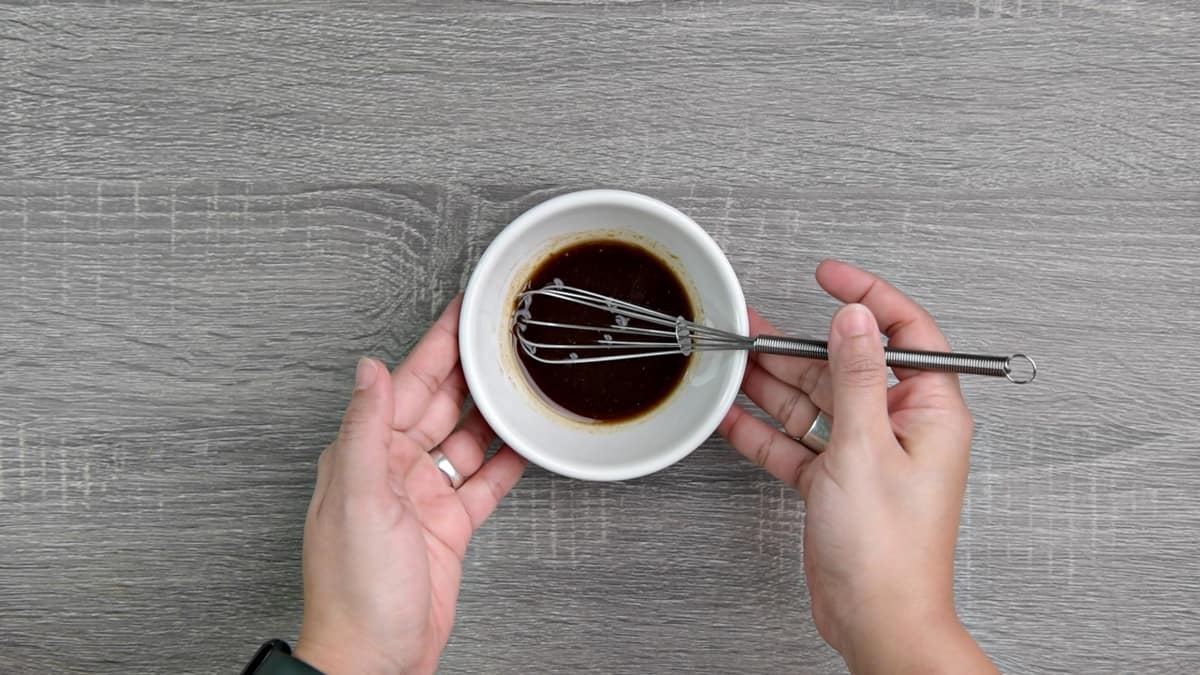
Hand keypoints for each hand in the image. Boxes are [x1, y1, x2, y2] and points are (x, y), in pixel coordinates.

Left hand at [294, 296, 526, 674]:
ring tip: (522, 380)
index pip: (407, 383)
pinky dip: (505, 460)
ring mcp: (424, 496)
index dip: (437, 344)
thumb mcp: (357, 499)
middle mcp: (393, 469)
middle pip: (442, 403)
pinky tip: (524, 441)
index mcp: (365, 454)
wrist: (375, 659)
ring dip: (493, 410)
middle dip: (472, 368)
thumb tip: (368, 369)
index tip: (460, 312)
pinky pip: (484, 480)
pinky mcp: (449, 525)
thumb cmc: (354, 591)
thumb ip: (365, 430)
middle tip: (503, 335)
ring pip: (466, 437)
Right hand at [719, 260, 995, 673]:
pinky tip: (732, 414)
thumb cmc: (889, 551)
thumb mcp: (866, 448)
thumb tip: (856, 317)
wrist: (876, 620)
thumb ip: (856, 376)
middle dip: (795, 346)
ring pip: (812, 402)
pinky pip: (795, 442)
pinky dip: (763, 430)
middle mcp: (897, 427)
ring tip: (732, 360)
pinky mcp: (834, 482)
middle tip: (750, 326)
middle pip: (843, 367)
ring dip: (771, 383)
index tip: (831, 276)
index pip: (905, 332)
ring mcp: (864, 455)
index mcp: (927, 411)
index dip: (868, 296)